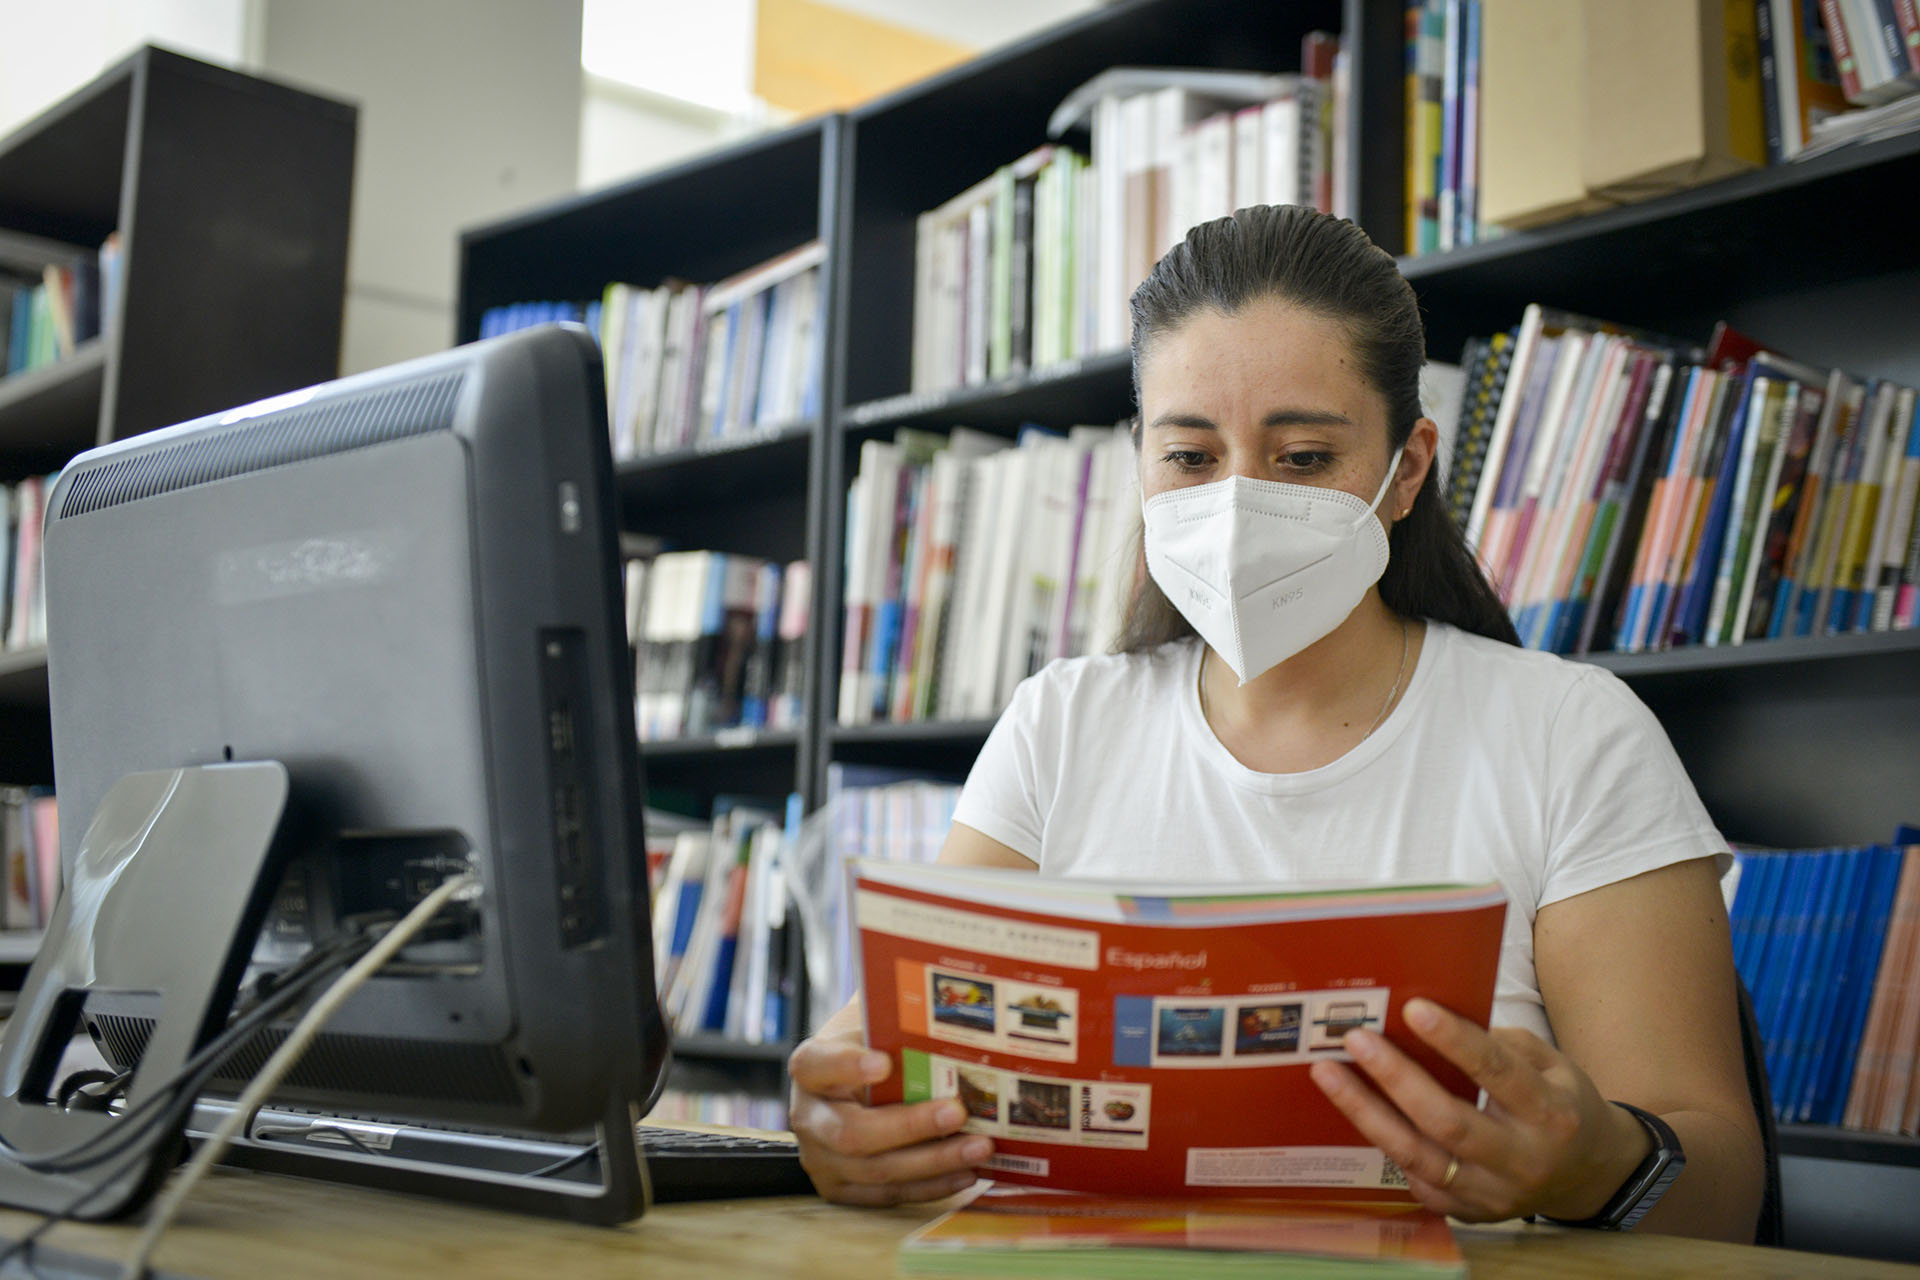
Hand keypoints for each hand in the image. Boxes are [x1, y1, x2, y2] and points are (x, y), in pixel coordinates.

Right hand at [786, 1032, 994, 1205]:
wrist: (851, 1077)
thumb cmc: (871, 1047)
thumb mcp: (875, 1028)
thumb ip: (899, 1032)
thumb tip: (958, 1031)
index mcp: (810, 1068)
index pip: (819, 1065)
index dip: (848, 1066)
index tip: (885, 1062)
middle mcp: (808, 1117)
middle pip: (852, 1132)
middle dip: (910, 1126)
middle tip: (958, 1112)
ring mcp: (820, 1158)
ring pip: (875, 1170)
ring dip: (933, 1162)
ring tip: (978, 1148)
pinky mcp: (841, 1188)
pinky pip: (886, 1195)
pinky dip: (930, 1186)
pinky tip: (965, 1173)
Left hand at [1309, 998, 1650, 1221]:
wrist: (1588, 1174)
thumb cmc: (1561, 1104)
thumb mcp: (1552, 1065)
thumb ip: (1501, 1044)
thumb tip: (1432, 1019)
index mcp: (1551, 1114)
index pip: (1497, 1073)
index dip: (1454, 1041)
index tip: (1413, 1009)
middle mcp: (1522, 1160)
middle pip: (1448, 1122)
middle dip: (1396, 1077)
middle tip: (1356, 1039)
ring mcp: (1493, 1195)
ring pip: (1419, 1157)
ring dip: (1367, 1113)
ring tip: (1329, 1073)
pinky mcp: (1469, 1213)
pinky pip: (1416, 1180)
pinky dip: (1383, 1144)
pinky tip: (1356, 1110)